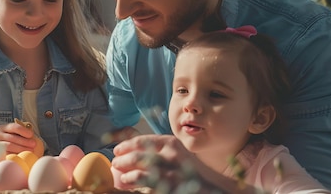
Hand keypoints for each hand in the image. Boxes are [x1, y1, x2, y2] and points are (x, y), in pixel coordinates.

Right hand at [0, 122, 36, 154]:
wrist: (3, 153)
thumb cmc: (14, 142)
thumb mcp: (17, 135)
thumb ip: (23, 133)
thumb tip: (31, 133)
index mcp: (3, 128)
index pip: (13, 127)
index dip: (23, 130)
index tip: (31, 135)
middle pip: (11, 138)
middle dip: (24, 141)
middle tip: (33, 145)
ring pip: (8, 146)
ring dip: (21, 148)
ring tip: (30, 151)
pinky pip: (5, 154)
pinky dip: (14, 155)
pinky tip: (21, 156)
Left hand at [112, 134, 249, 192]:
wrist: (215, 189)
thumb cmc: (192, 171)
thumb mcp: (177, 153)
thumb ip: (159, 149)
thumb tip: (132, 150)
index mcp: (170, 143)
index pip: (140, 141)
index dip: (125, 145)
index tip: (117, 150)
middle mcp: (170, 157)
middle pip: (136, 157)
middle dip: (122, 161)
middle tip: (116, 164)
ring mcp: (170, 174)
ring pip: (138, 174)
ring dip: (126, 176)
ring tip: (122, 178)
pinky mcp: (169, 189)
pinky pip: (146, 186)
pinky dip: (133, 185)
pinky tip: (128, 185)